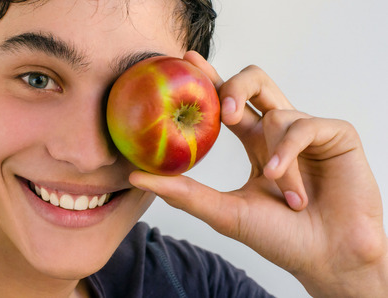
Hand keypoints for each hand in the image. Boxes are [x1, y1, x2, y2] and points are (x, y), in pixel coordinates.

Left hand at [129, 51, 387, 295]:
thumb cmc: (280, 239)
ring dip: (273, 154)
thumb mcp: (225, 212)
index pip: (230, 102)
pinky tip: (287, 183)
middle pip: (255, 81)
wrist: (327, 260)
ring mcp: (309, 131)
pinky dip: (290, 152)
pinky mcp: (336, 134)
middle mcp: (280, 131)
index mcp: (257, 143)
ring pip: (277, 112)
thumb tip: (135, 176)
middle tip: (220, 113)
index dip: (210, 80)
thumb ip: (184, 192)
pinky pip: (303, 125)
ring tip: (278, 188)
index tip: (185, 62)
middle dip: (235, 86)